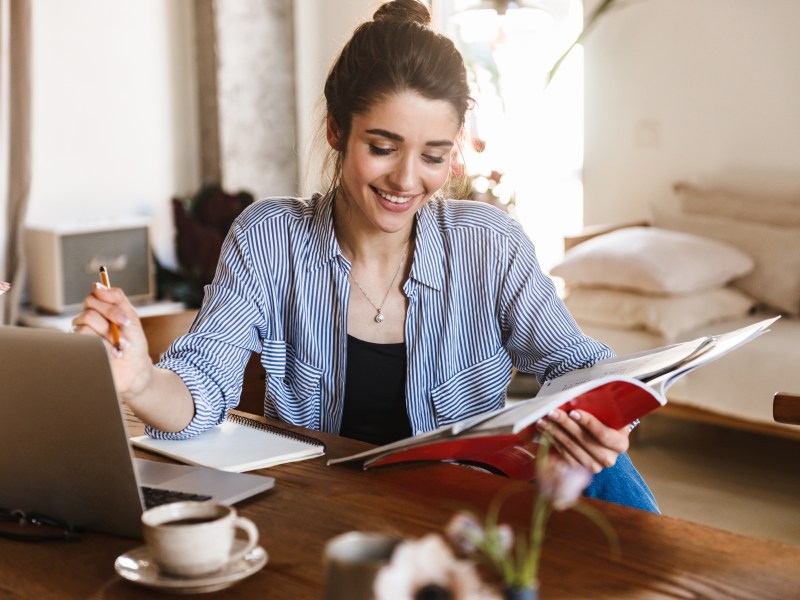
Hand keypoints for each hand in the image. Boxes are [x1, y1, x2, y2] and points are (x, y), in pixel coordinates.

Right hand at [71, 283, 152, 399]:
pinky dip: (102, 345)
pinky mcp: (78, 349)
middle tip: (125, 328)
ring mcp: (81, 335)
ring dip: (108, 334)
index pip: (94, 296)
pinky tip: (113, 353)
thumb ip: (117, 299)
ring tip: (121, 346)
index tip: (125, 317)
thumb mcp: (131, 318)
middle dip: (111, 316)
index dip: (109, 304)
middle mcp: (87, 321)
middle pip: (89, 306)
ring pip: (85, 322)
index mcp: (100, 311)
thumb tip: (97, 284)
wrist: (135, 371)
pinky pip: (82, 339)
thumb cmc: (134, 345)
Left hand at [535, 409, 629, 473]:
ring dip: (554, 432)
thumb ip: (596, 407)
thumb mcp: (606, 413)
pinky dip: (552, 441)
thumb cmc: (603, 420)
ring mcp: (594, 466)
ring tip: (543, 420)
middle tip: (552, 412)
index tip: (573, 412)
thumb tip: (575, 399)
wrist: (599, 436)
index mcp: (620, 443)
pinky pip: (563, 454)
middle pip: (584, 441)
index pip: (603, 434)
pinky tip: (544, 431)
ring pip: (571, 448)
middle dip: (566, 425)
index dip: (588, 423)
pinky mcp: (579, 469)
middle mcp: (609, 458)